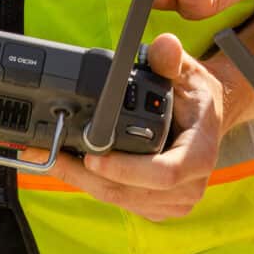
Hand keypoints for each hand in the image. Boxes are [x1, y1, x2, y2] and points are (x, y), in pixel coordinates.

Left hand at [51, 34, 224, 221]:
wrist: (205, 121)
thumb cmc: (195, 98)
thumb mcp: (187, 72)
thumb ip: (171, 59)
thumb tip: (164, 45)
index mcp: (200, 155)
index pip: (164, 173)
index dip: (125, 170)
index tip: (91, 158)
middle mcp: (190, 185)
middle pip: (131, 192)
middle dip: (86, 176)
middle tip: (49, 155)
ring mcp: (174, 202)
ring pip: (119, 199)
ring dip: (82, 182)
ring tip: (49, 158)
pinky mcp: (158, 207)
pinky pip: (119, 201)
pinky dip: (92, 185)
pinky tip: (71, 167)